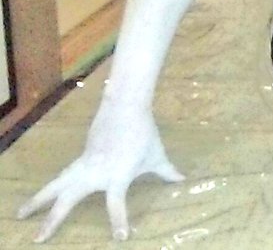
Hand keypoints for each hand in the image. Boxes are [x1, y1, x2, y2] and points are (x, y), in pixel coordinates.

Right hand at [16, 108, 183, 241]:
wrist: (124, 106)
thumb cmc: (144, 133)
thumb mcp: (157, 155)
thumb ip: (167, 171)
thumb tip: (182, 179)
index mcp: (117, 175)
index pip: (116, 203)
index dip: (119, 220)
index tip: (120, 238)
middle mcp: (96, 172)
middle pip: (68, 198)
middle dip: (52, 219)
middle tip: (37, 239)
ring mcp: (85, 164)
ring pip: (57, 184)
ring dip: (38, 200)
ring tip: (20, 215)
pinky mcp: (81, 156)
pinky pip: (64, 174)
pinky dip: (52, 186)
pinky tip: (42, 196)